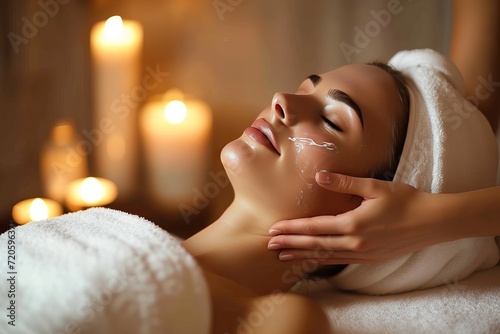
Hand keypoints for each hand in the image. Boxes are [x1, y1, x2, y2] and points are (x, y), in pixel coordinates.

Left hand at [267, 171, 445, 263]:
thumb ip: (345, 183)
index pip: (314, 227)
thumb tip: (320, 177)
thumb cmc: (406, 201)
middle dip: (290, 245)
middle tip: (269, 246)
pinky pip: (340, 260)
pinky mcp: (370, 258)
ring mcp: (363, 253)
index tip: (274, 229)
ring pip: (325, 256)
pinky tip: (314, 259)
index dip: (292, 229)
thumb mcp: (375, 187)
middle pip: (315, 245)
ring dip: (303, 255)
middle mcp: (355, 242)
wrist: (433, 222)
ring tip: (284, 256)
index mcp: (353, 224)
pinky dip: (323, 260)